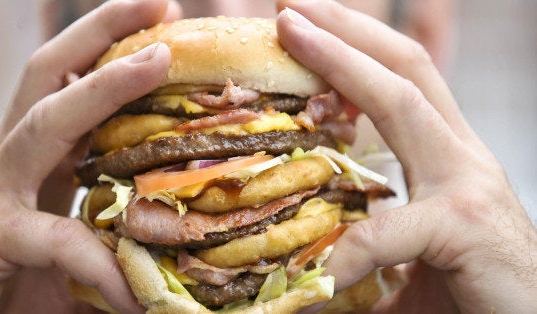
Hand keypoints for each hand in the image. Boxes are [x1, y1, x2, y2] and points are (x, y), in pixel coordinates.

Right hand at [0, 0, 177, 311]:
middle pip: (51, 75)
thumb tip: (174, 247)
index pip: (69, 89)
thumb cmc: (3, 295)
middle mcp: (7, 164)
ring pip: (46, 120)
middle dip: (103, 33)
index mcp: (32, 164)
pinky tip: (134, 291)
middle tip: (162, 4)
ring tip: (161, 56)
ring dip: (104, 85)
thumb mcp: (68, 261)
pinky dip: (99, 261)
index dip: (113, 56)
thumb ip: (111, 244)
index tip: (166, 27)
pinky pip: (53, 236)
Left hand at [275, 1, 536, 311]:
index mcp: (445, 154)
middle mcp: (460, 154)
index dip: (353, 45)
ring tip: (291, 28)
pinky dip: (351, 246)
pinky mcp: (468, 228)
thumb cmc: (469, 291)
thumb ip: (362, 234)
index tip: (303, 23)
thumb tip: (305, 250)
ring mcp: (469, 184)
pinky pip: (394, 229)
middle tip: (289, 3)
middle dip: (346, 28)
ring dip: (342, 59)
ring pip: (403, 101)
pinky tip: (320, 267)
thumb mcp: (409, 246)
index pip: (400, 79)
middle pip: (404, 66)